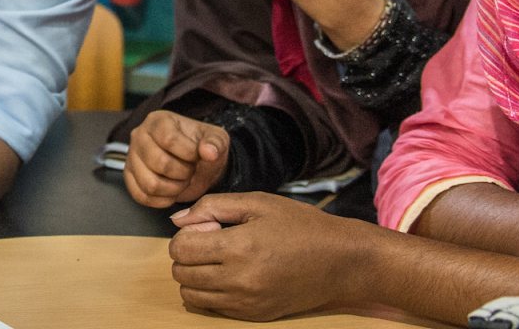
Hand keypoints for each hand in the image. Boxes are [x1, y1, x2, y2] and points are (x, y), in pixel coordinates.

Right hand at [124, 111, 229, 207]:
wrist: (193, 162)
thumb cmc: (201, 148)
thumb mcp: (216, 140)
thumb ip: (216, 143)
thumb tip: (209, 152)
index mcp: (159, 121)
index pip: (169, 139)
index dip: (189, 154)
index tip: (198, 156)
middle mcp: (139, 136)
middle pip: (159, 163)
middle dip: (183, 173)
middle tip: (191, 171)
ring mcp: (131, 157)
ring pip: (150, 184)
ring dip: (174, 189)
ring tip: (182, 181)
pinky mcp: (129, 177)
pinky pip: (141, 196)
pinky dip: (162, 200)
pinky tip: (172, 192)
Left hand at [169, 192, 372, 320]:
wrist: (340, 262)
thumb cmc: (300, 226)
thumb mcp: (258, 203)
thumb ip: (212, 207)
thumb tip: (177, 220)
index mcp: (239, 247)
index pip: (180, 249)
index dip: (186, 235)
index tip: (206, 228)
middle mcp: (239, 280)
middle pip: (181, 273)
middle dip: (187, 255)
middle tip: (212, 243)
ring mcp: (246, 303)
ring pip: (191, 295)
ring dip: (195, 277)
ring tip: (220, 261)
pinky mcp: (253, 316)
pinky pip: (212, 308)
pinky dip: (212, 293)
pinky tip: (232, 276)